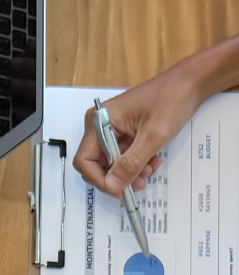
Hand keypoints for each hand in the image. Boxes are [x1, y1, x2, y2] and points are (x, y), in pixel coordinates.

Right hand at [72, 60, 203, 196]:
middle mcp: (102, 125)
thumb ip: (131, 163)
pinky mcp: (126, 133)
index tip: (118, 189)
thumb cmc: (171, 99)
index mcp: (101, 121)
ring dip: (131, 172)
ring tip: (150, 168)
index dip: (99, 179)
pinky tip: (153, 159)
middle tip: (139, 182)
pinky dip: (138, 164)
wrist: (189, 84)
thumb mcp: (152, 136)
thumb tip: (112, 185)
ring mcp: (114, 129)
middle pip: (98, 164)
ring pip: (113, 164)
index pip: (84, 160)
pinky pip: (124, 157)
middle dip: (118, 177)